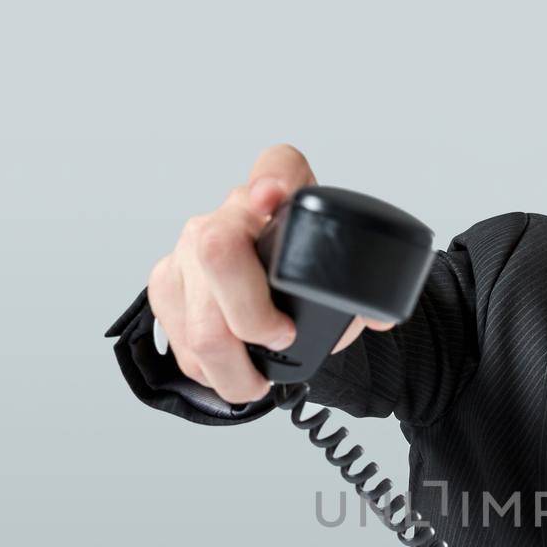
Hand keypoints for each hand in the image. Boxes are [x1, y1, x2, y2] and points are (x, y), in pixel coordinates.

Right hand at [145, 143, 396, 404]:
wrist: (267, 289)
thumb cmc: (305, 280)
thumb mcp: (339, 280)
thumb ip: (364, 293)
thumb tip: (380, 316)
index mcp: (280, 198)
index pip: (278, 165)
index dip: (273, 178)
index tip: (272, 196)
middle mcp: (227, 215)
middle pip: (218, 252)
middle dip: (251, 316)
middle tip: (280, 339)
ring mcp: (189, 249)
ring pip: (198, 319)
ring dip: (231, 367)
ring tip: (255, 381)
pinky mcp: (166, 285)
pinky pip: (180, 339)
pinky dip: (208, 370)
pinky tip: (229, 371)